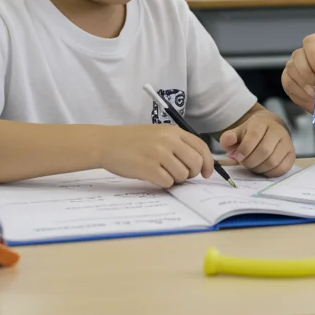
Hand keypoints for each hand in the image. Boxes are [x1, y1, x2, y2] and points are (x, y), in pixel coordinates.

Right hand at [99, 125, 214, 187]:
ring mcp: (158, 154)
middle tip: (181, 175)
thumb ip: (177, 144)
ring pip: (182, 175)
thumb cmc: (132, 141)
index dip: (208, 162)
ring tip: (162, 173)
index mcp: (172, 131)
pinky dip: (163, 183)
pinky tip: (153, 176)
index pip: (201, 147)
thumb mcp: (158, 134)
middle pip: (195, 163)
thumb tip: (198, 163)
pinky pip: (168, 182)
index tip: (207, 173)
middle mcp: (168, 140)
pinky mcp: (148, 168)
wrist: (107, 143)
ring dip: (175, 179)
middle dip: (191, 174)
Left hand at [219, 110, 294, 176]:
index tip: (237, 157)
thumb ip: (228, 138)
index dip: (244, 149)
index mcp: (262, 123)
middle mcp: (278, 131)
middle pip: (264, 151)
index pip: (254, 136)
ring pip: (272, 161)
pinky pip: (281, 168)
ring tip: (252, 165)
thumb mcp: (237, 132)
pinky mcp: (291, 155)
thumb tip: (227, 142)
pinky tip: (262, 168)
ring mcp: (287, 142)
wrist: (269, 130)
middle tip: (244, 163)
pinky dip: (269, 172)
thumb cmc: (251, 134)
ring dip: (258, 168)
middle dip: (250, 161)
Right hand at [281, 33, 314, 130]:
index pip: (312, 41)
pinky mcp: (294, 82)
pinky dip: (298, 92)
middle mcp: (312, 54)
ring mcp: (301, 67)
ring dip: (303, 84)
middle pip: (298, 55)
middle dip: (307, 73)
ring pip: (291, 69)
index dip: (314, 55)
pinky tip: (310, 96)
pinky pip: (287, 83)